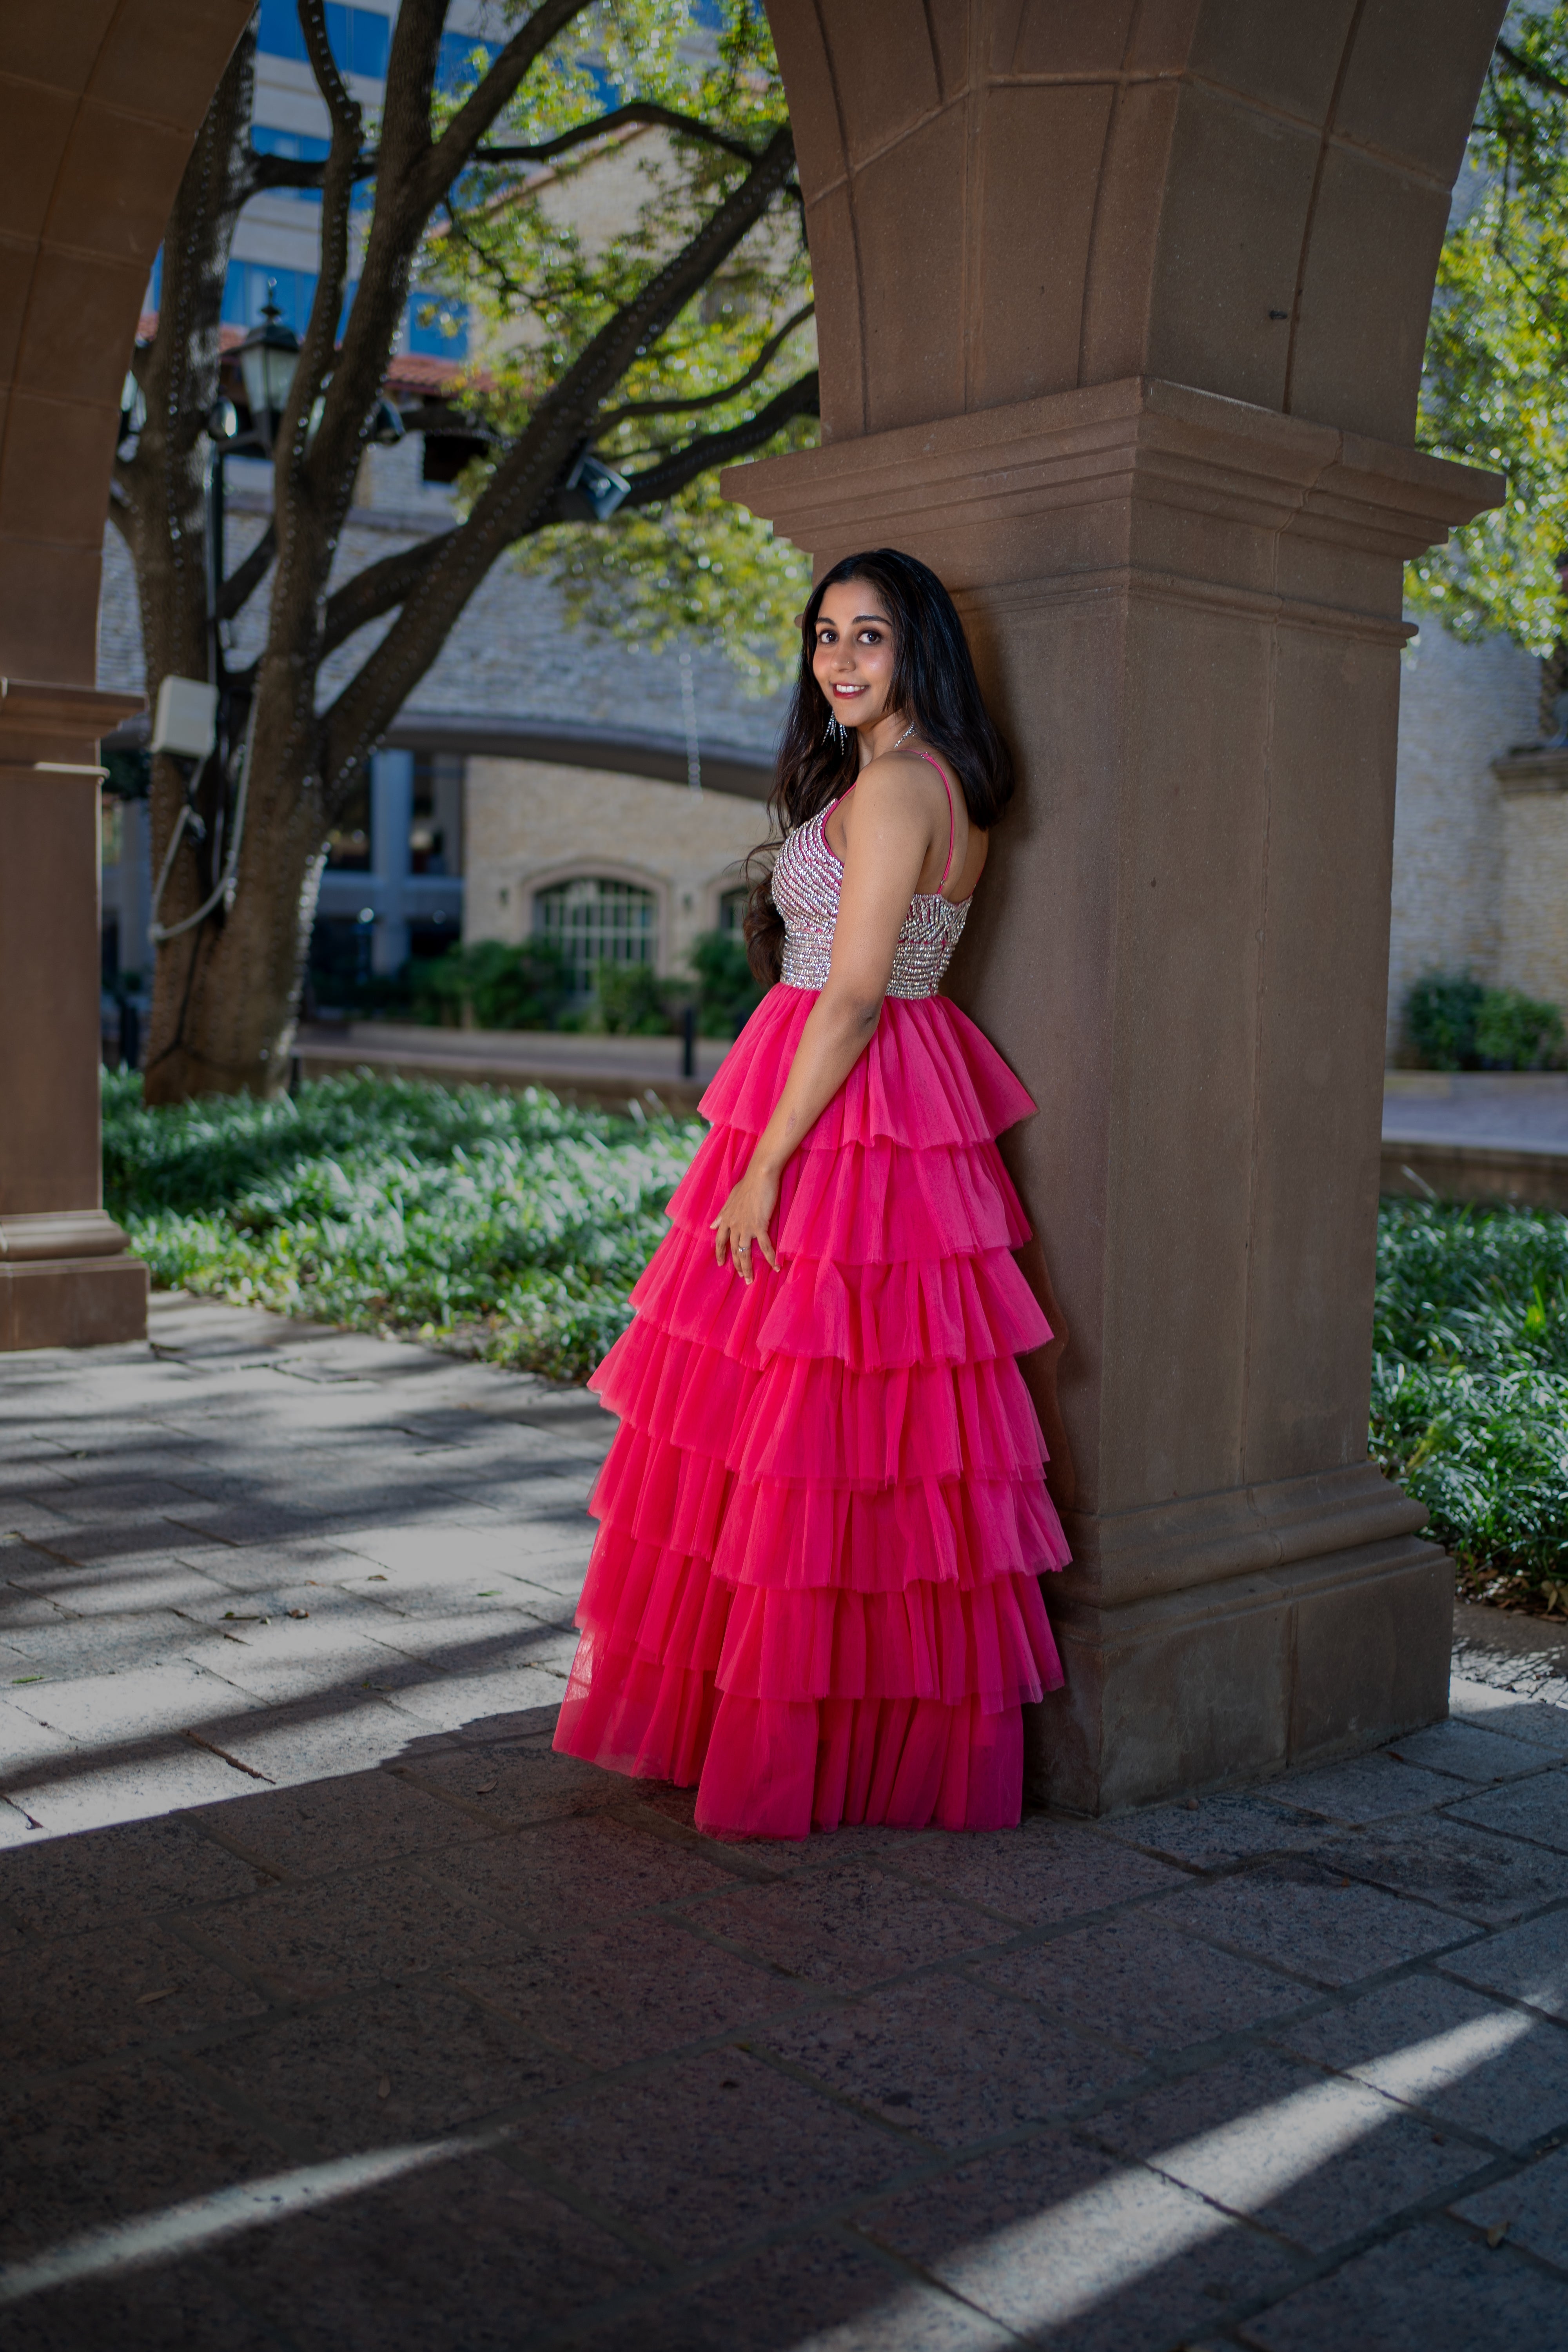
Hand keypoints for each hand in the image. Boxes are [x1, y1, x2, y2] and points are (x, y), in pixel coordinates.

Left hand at [711, 1158, 780, 1284]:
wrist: (760, 1175)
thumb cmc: (748, 1185)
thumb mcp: (730, 1199)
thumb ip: (722, 1214)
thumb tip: (711, 1225)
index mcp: (726, 1218)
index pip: (719, 1240)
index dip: (719, 1253)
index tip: (721, 1264)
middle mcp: (734, 1225)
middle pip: (733, 1250)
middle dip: (737, 1266)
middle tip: (742, 1277)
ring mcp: (746, 1226)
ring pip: (745, 1253)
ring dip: (748, 1268)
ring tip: (751, 1280)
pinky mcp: (760, 1225)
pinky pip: (765, 1246)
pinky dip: (771, 1258)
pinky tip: (776, 1266)